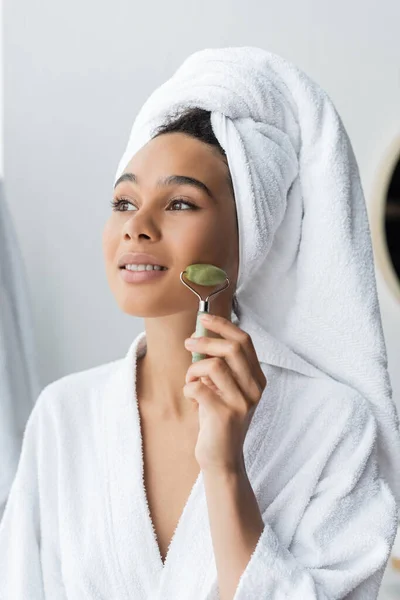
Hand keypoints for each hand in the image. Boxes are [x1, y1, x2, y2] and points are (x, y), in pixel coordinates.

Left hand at [183, 314, 266, 473]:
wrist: (221, 459)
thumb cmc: (218, 420)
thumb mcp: (223, 389)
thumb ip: (219, 366)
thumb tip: (200, 336)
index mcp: (257, 378)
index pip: (244, 341)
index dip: (223, 325)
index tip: (204, 318)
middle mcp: (254, 388)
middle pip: (233, 347)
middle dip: (205, 340)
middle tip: (188, 343)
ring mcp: (242, 402)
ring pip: (213, 365)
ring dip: (194, 369)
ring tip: (191, 381)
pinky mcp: (225, 415)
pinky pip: (198, 387)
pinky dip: (188, 388)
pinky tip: (192, 398)